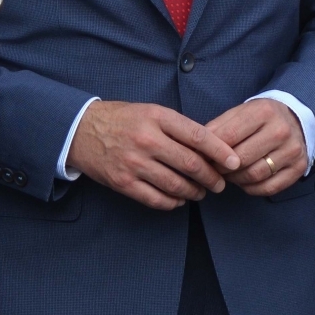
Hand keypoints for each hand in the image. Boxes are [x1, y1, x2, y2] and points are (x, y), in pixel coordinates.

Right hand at [67, 101, 240, 210]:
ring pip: (177, 185)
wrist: (81, 130)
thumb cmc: (122, 119)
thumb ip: (177, 127)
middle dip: (212, 177)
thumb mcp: (150, 111)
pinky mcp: (123, 183)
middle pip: (191, 164)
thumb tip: (210, 147)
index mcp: (157, 117)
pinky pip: (157, 199)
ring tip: (201, 192)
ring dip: (195, 192)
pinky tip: (180, 199)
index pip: (198, 136)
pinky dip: (174, 202)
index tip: (234, 162)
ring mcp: (134, 163)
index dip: (220, 151)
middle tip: (220, 183)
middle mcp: (147, 140)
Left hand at [206, 98, 308, 196]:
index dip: (211, 150)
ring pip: (254, 175)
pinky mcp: (299, 168)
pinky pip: (269, 187)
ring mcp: (292, 150)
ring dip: (235, 179)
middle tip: (213, 168)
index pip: (230, 136)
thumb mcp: (240, 112)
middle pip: (241, 158)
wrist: (295, 118)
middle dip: (222, 167)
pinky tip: (244, 181)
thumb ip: (219, 127)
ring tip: (228, 174)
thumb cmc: (260, 117)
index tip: (201, 156)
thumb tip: (197, 147)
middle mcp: (281, 130)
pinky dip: (251, 188)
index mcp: (263, 112)